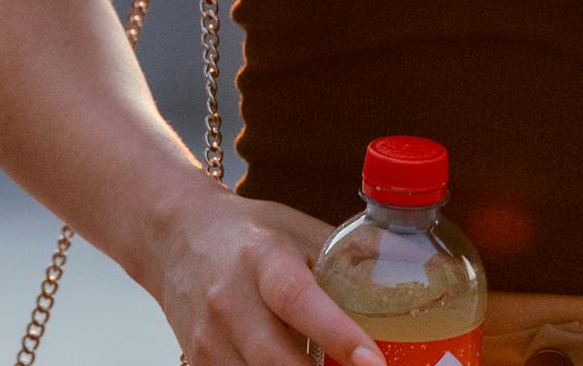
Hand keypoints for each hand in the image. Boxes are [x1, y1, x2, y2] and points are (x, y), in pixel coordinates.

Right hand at [146, 179, 385, 365]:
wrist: (175, 237)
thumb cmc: (248, 233)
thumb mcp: (297, 230)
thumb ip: (345, 258)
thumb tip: (406, 276)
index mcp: (263, 259)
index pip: (300, 300)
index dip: (337, 334)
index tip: (374, 361)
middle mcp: (230, 302)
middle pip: (275, 360)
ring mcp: (209, 341)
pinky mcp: (198, 364)